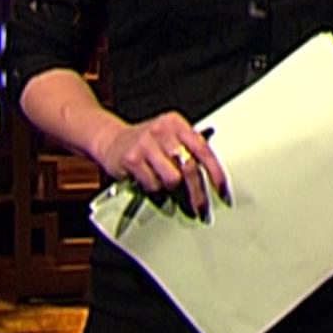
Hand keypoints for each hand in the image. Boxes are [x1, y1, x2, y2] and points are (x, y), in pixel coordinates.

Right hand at [90, 112, 228, 217]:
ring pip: (172, 179)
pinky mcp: (131, 158)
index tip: (222, 191)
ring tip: (163, 182)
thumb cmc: (147, 143)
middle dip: (197, 192)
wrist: (111, 139)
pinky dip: (152, 188)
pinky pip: (152, 184)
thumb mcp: (170, 138)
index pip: (204, 150)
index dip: (216, 173)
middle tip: (200, 208)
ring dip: (170, 187)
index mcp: (177, 124)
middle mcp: (162, 130)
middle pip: (190, 167)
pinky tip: (147, 179)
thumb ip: (190, 151)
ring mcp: (145, 144)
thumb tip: (213, 180)